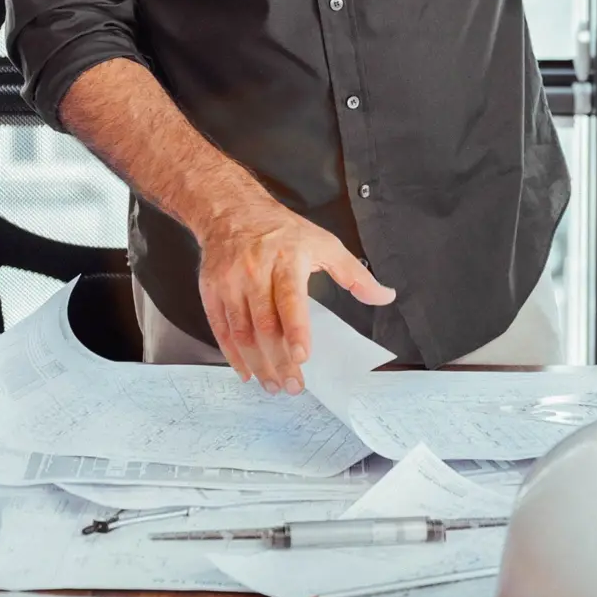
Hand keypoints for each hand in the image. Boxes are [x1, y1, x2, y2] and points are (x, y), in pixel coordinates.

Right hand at [194, 186, 395, 393]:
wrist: (232, 211)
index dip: (295, 330)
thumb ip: (354, 273)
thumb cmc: (282, 231)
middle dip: (279, 360)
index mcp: (286, 259)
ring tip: (273, 385)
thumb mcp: (323, 243)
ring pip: (242, 332)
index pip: (290, 298)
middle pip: (265, 324)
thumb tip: (385, 296)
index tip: (302, 356)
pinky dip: (232, 355)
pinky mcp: (211, 290)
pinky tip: (246, 371)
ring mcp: (230, 282)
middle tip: (293, 386)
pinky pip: (221, 329)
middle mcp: (255, 271)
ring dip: (258, 364)